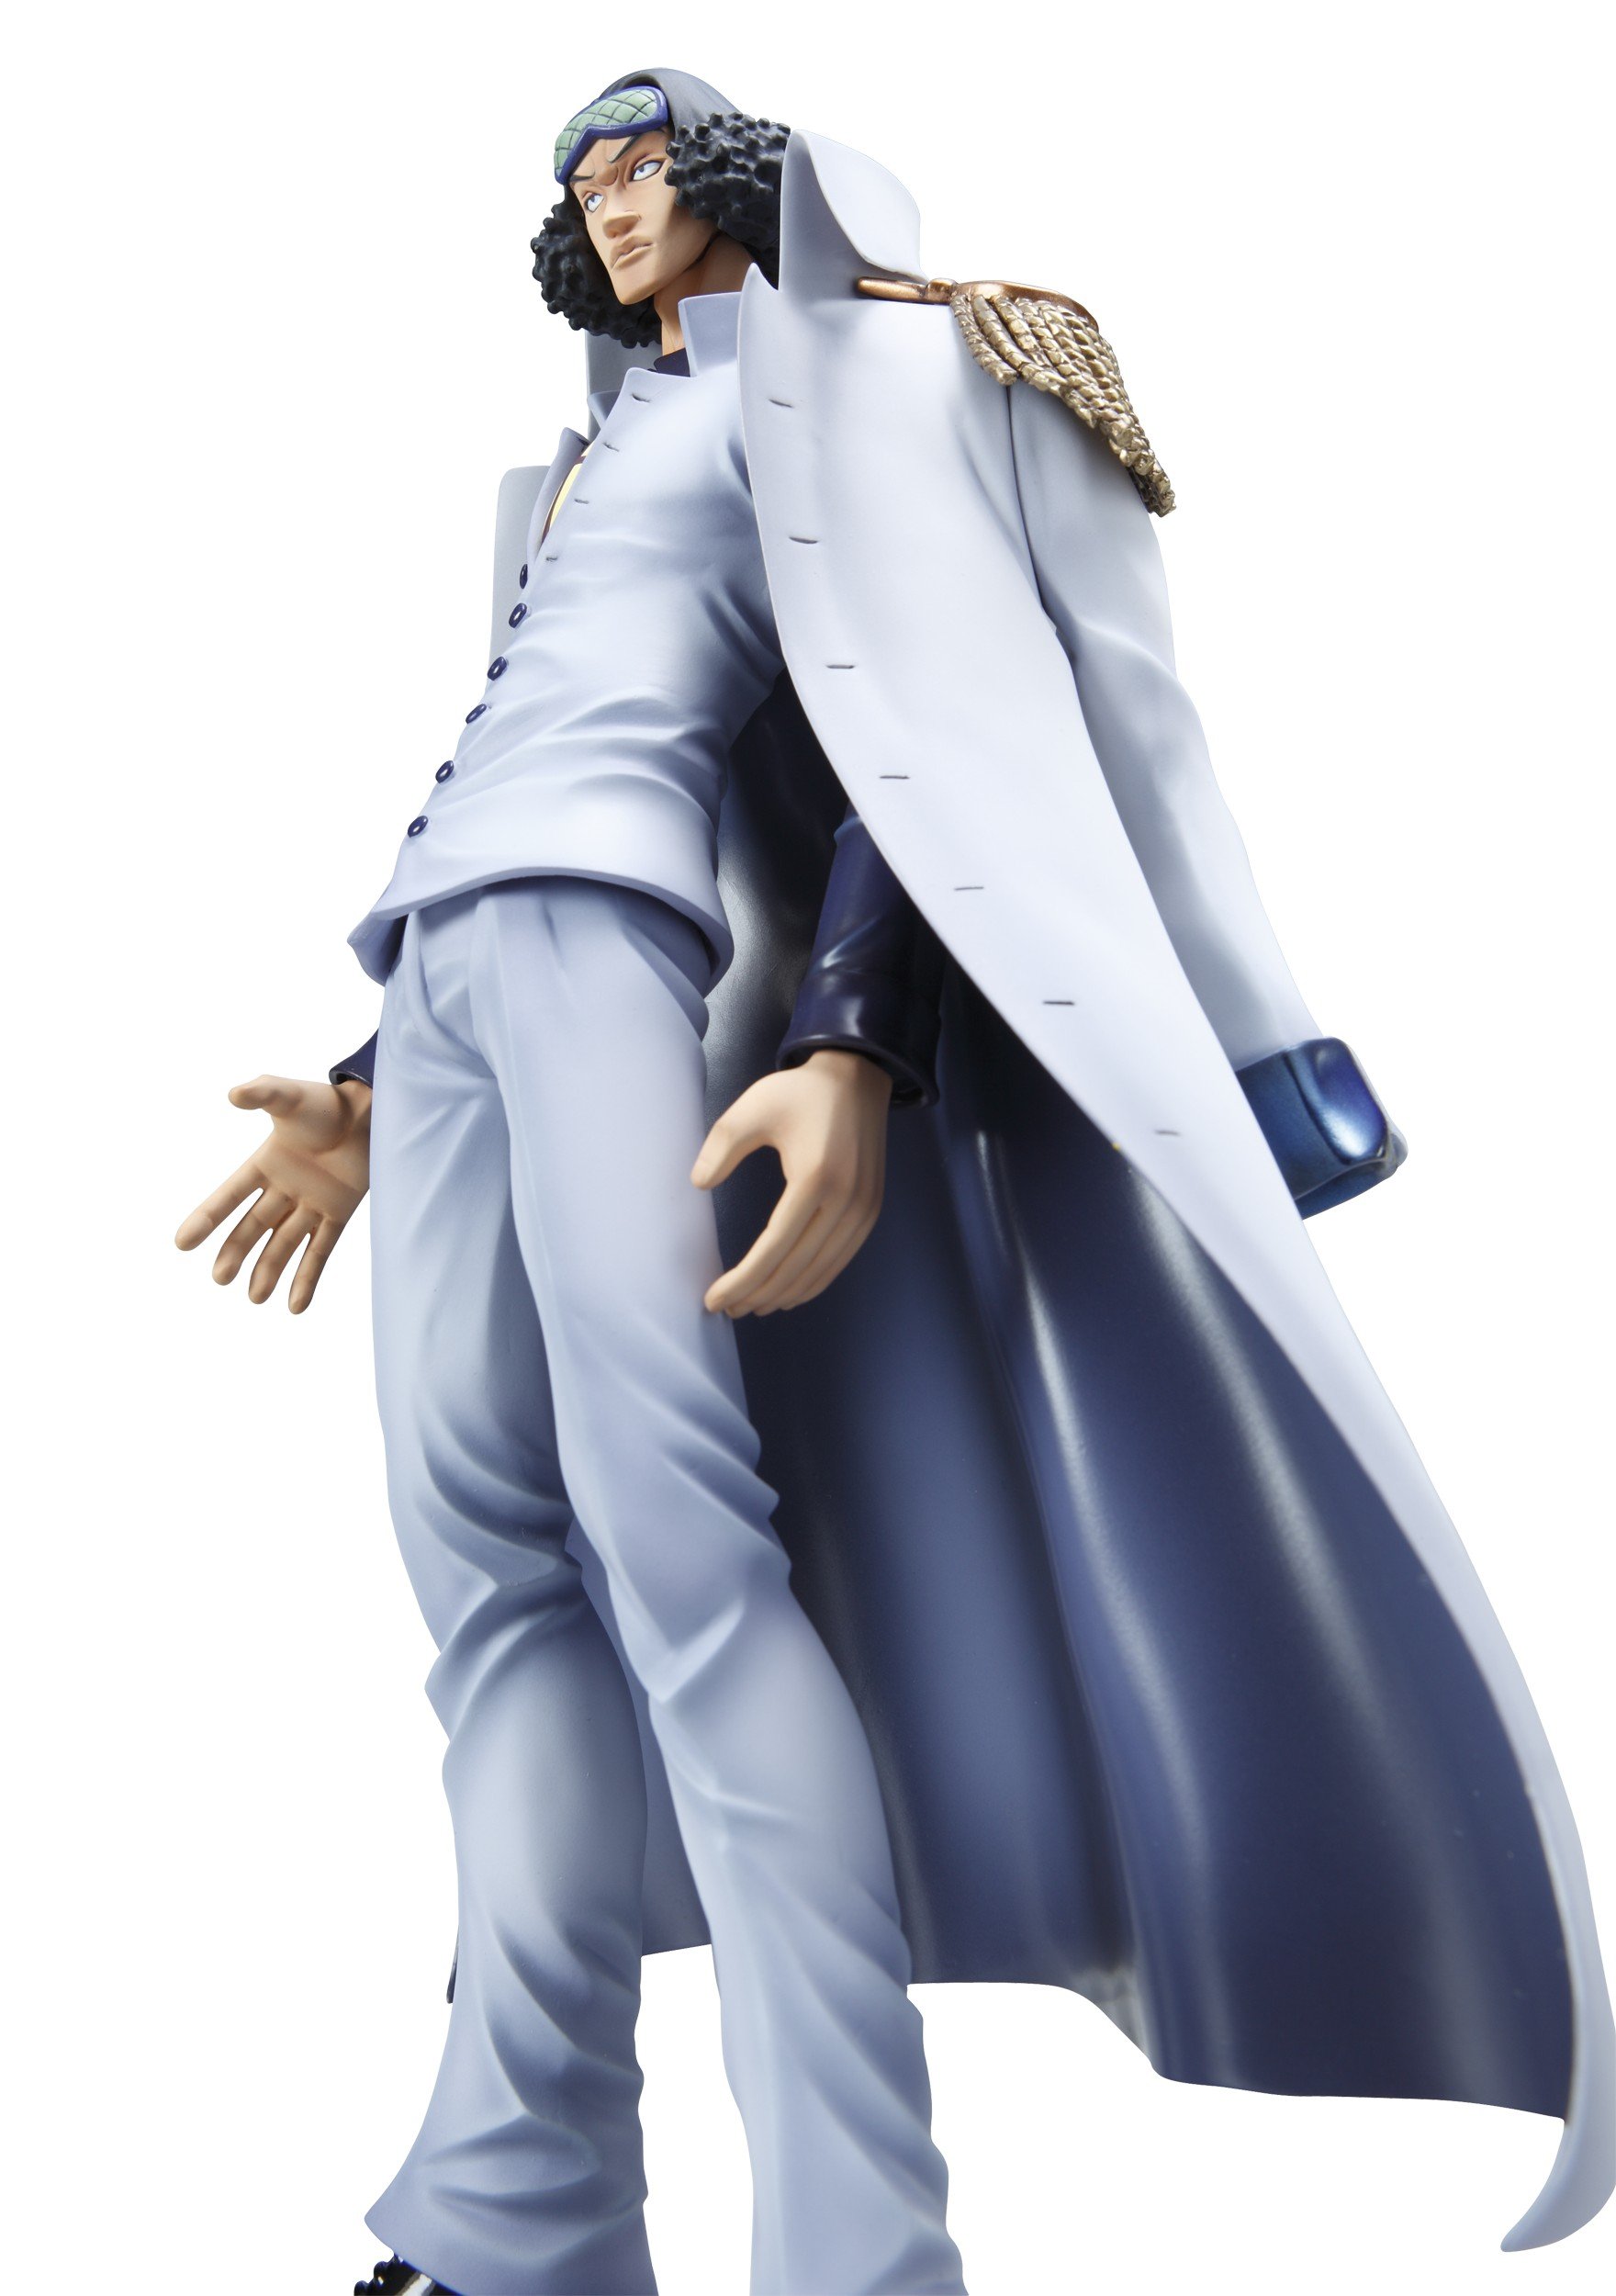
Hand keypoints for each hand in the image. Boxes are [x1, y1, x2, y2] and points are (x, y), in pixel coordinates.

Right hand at [175, 1075, 371, 1313]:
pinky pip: (320, 1250)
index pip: (230, 1196)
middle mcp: (284, 1188)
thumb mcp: (289, 1095)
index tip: (182, 1243)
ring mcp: (311, 1202)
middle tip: (219, 1278)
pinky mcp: (339, 1212)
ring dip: (269, 1271)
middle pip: (254, 1226)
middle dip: (236, 1251)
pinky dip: (308, 1278)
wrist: (372, 1110)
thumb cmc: (327, 1101)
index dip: (207, 1219)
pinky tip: (295, 1306)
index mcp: (265, 1163)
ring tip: (255, 1299)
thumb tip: (233, 1094)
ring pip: (285, 1244)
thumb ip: (262, 1092)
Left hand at [691, 1050, 891, 1316]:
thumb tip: (699, 1184)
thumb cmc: (800, 1092)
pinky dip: (811, 1282)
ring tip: (750, 1305)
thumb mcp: (751, 1108)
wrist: (857, 1076)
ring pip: (819, 1272)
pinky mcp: (870, 1211)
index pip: (772, 1249)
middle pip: (795, 1268)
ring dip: (783, 1295)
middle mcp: (846, 1201)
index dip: (742, 1280)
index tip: (713, 1298)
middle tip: (726, 1308)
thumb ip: (721, 1147)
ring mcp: (863, 1210)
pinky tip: (787, 1291)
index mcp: (814, 1178)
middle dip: (757, 1295)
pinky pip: (839, 1261)